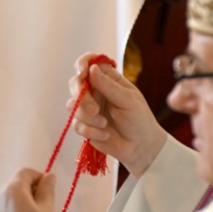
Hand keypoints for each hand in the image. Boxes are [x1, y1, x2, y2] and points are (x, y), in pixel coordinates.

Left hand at [0, 169, 58, 211]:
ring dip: (21, 203)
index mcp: (11, 190)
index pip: (25, 172)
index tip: (48, 188)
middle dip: (30, 190)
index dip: (39, 177)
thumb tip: (48, 177)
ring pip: (8, 199)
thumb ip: (47, 189)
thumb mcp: (48, 210)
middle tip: (45, 206)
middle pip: (15, 185)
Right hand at [68, 53, 166, 176]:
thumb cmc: (139, 119)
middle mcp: (96, 91)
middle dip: (82, 97)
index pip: (90, 63)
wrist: (140, 147)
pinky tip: (105, 135)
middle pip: (75, 83)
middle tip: (94, 109)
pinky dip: (90, 131)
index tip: (82, 73)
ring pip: (72, 105)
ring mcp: (88, 108)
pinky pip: (76, 124)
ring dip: (88, 117)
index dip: (82, 64)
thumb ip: (108, 86)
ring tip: (105, 124)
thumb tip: (92, 69)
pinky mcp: (84, 125)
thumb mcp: (127, 100)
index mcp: (108, 80)